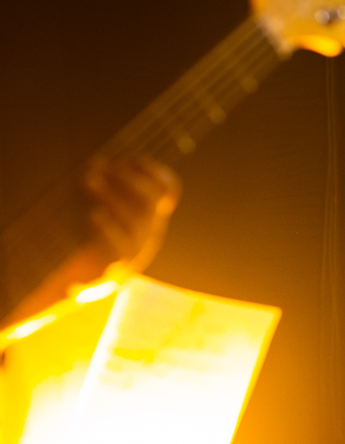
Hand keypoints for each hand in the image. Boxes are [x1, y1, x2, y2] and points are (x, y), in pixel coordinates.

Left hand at [82, 156, 180, 273]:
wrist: (77, 284)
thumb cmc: (87, 239)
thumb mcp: (101, 211)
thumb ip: (103, 189)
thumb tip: (96, 164)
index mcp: (150, 218)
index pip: (168, 190)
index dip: (154, 171)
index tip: (129, 158)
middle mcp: (148, 234)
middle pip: (150, 201)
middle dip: (128, 178)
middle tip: (103, 168)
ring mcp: (135, 252)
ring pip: (135, 221)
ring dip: (112, 195)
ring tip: (88, 180)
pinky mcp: (115, 269)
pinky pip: (119, 247)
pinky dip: (108, 227)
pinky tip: (93, 214)